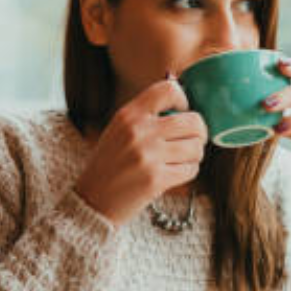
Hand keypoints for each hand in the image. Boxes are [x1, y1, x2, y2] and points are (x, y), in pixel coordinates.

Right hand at [74, 77, 207, 226]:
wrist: (92, 200)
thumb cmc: (109, 165)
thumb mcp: (118, 131)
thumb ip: (145, 116)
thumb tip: (183, 104)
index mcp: (128, 115)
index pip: (168, 90)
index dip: (183, 99)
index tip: (182, 111)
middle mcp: (139, 131)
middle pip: (193, 121)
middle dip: (199, 133)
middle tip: (191, 141)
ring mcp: (148, 156)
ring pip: (196, 147)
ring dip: (195, 155)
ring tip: (182, 159)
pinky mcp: (156, 179)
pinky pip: (191, 169)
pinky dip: (188, 172)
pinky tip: (175, 173)